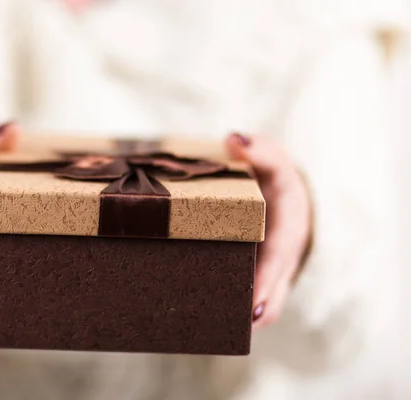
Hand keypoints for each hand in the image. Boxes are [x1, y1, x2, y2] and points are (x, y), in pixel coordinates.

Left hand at [226, 133, 311, 330]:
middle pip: (271, 291)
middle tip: (229, 326)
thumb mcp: (273, 160)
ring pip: (260, 299)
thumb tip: (234, 140)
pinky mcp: (252, 272)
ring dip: (239, 315)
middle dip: (254, 310)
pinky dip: (229, 305)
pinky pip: (244, 293)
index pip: (279, 257)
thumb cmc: (275, 178)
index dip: (267, 282)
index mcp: (287, 228)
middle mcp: (280, 255)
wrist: (282, 196)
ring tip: (210, 329)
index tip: (252, 305)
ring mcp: (267, 269)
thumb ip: (260, 151)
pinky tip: (200, 314)